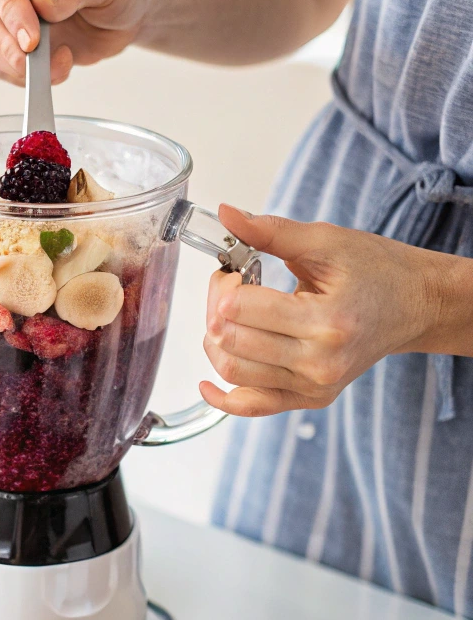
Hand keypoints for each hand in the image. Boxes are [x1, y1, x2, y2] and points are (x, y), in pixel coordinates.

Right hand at [0, 0, 152, 85]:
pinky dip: (21, 76)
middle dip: (4, 39)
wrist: (123, 12)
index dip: (9, 3)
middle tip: (34, 60)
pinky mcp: (0, 40)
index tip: (32, 36)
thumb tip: (42, 3)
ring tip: (58, 64)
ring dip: (13, 63)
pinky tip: (53, 68)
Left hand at [200, 205, 441, 416]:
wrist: (415, 305)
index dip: (224, 284)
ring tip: (229, 317)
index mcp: (327, 321)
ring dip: (215, 341)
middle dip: (214, 308)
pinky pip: (252, 406)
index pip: (240, 309)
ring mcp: (315, 386)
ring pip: (233, 371)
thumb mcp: (326, 242)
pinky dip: (223, 398)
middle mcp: (321, 362)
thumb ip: (271, 232)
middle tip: (228, 288)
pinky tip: (205, 385)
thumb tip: (226, 213)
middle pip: (231, 340)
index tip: (233, 270)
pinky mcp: (310, 398)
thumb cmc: (375, 271)